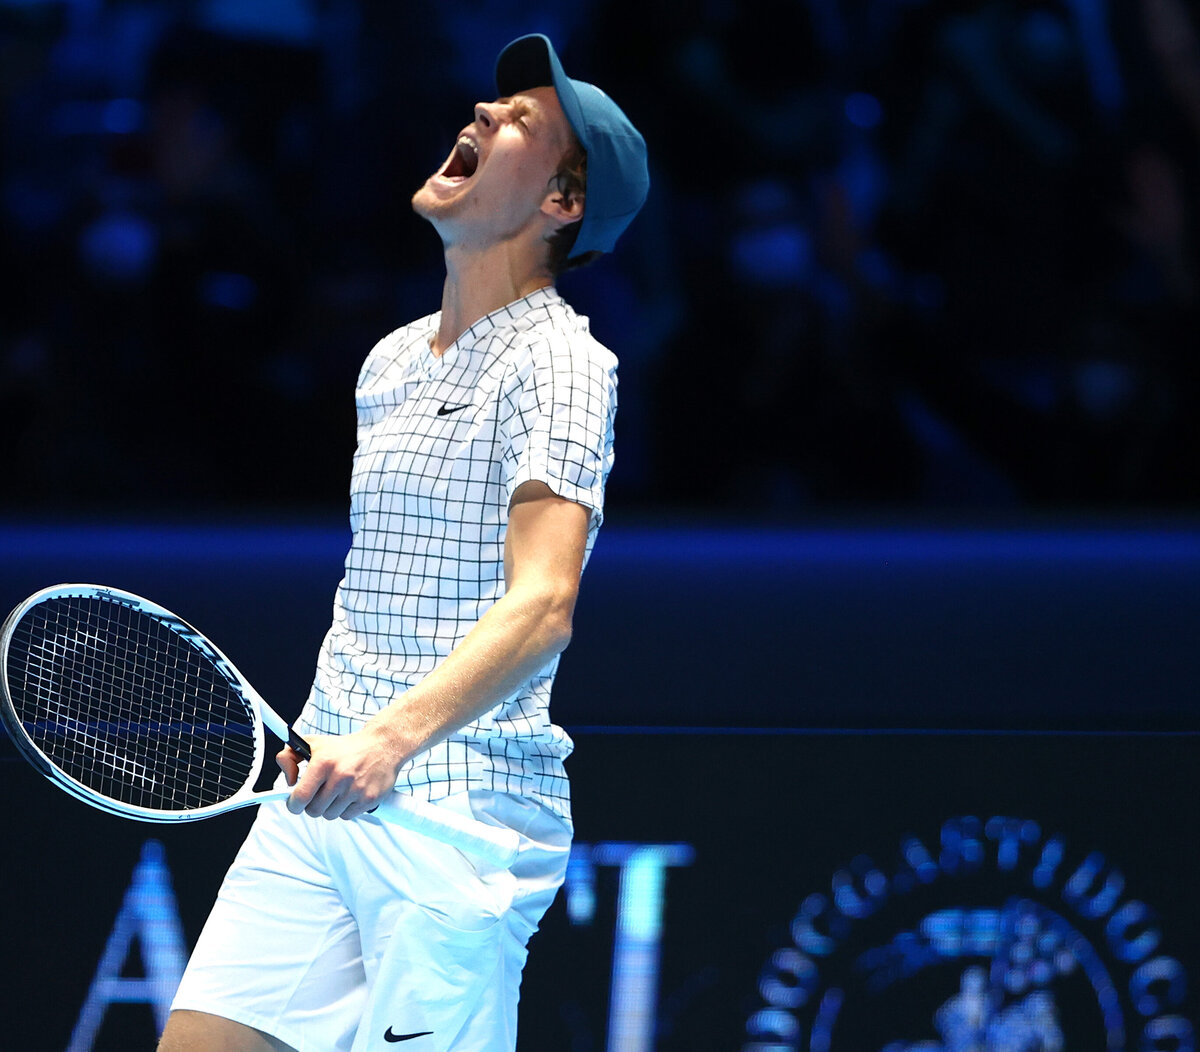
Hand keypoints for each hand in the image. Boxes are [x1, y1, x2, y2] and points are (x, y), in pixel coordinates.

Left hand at [276, 726, 403, 819]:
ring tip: (338, 791)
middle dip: (313, 804)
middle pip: (314, 810)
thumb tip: (288, 780)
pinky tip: (351, 793)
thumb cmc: (346, 747)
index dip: (293, 804)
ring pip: (330, 815)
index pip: (299, 797)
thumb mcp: (313, 744)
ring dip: (331, 807)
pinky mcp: (369, 799)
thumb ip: (289, 757)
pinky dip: (346, 808)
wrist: (383, 745)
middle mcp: (340, 776)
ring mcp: (356, 789)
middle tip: (320, 793)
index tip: (295, 803)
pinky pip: (347, 816)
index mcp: (323, 763)